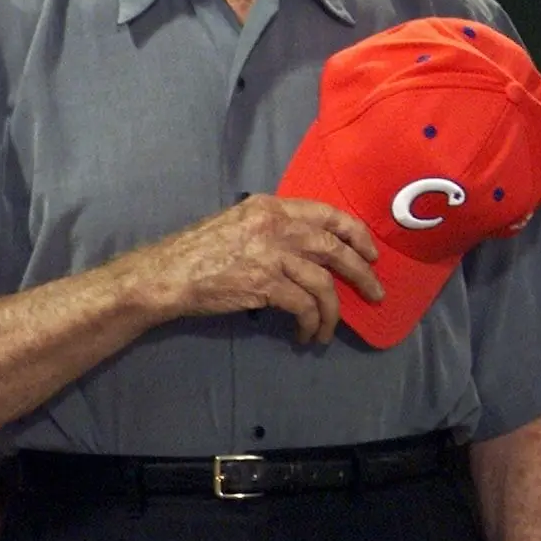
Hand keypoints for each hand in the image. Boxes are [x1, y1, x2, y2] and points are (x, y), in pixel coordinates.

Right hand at [125, 195, 382, 344]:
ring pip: (323, 283)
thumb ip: (275, 227)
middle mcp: (276, 225)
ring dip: (334, 311)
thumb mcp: (241, 223)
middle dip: (361, 272)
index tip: (371, 252)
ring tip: (331, 330)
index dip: (357, 234)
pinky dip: (311, 323)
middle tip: (374, 292)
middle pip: (334, 248)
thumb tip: (312, 249)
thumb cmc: (200, 251)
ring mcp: (271, 254)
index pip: (329, 214)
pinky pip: (303, 306)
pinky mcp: (263, 284)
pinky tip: (307, 334)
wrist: (166, 274)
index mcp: (272, 206)